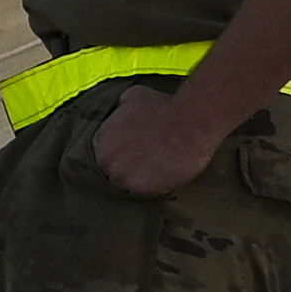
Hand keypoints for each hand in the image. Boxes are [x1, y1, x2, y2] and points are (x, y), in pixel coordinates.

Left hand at [88, 86, 226, 197]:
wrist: (189, 123)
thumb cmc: (163, 107)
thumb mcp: (132, 97)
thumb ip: (120, 108)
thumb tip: (120, 110)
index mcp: (101, 140)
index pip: (106, 155)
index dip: (123, 155)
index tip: (137, 153)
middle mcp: (106, 161)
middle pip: (114, 172)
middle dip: (130, 168)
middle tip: (150, 162)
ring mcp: (122, 177)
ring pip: (128, 185)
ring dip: (141, 179)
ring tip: (159, 169)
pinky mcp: (141, 189)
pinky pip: (144, 194)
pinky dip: (155, 187)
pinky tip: (166, 175)